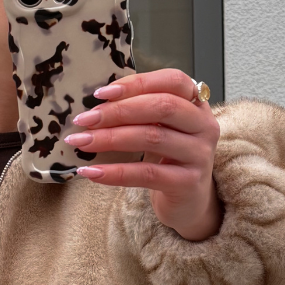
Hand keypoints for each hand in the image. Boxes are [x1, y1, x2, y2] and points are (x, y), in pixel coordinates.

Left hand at [63, 69, 222, 240]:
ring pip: (152, 138)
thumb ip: (140, 111)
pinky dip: (115, 172)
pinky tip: (91, 171)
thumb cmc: (168, 160)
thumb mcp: (160, 129)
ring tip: (81, 142)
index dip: (137, 83)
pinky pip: (146, 173)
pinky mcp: (188, 183)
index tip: (101, 93)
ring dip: (110, 138)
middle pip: (162, 107)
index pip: (173, 81)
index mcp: (196, 105)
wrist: (189, 203)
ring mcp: (199, 155)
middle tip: (85, 120)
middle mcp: (204, 126)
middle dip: (118, 111)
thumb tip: (96, 105)